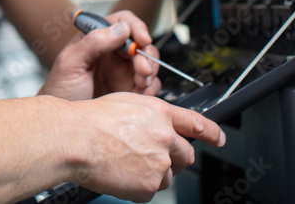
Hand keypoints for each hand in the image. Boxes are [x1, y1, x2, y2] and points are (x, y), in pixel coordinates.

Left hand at [39, 10, 161, 100]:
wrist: (62, 123)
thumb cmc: (59, 90)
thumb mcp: (70, 63)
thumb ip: (93, 42)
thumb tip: (121, 28)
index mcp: (97, 39)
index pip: (122, 21)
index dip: (136, 27)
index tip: (142, 40)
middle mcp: (112, 52)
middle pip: (141, 43)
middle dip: (146, 55)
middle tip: (142, 71)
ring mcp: (122, 71)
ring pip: (148, 62)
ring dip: (150, 71)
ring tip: (140, 84)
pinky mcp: (129, 90)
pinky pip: (149, 84)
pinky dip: (150, 88)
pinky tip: (139, 94)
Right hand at [74, 93, 224, 200]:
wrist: (76, 139)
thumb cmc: (91, 120)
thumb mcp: (126, 103)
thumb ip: (150, 116)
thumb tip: (158, 126)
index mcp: (159, 113)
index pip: (196, 123)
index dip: (211, 132)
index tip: (218, 138)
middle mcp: (165, 137)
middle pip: (186, 155)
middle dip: (174, 158)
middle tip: (151, 157)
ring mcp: (159, 163)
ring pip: (167, 175)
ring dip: (152, 172)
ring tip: (125, 163)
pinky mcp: (149, 185)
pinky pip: (150, 190)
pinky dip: (138, 186)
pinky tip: (121, 174)